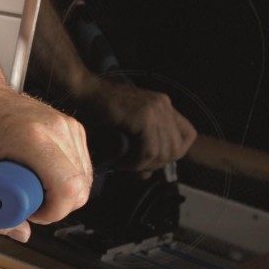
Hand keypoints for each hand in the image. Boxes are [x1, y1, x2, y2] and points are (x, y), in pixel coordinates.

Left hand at [0, 81, 92, 241]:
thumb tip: (22, 233)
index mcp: (34, 138)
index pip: (68, 188)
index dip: (52, 212)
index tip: (31, 213)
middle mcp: (58, 129)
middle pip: (80, 188)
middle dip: (57, 207)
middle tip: (29, 203)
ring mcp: (69, 126)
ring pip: (85, 180)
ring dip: (62, 194)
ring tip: (32, 187)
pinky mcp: (73, 128)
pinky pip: (82, 166)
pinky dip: (66, 179)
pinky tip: (42, 177)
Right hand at [78, 75, 196, 175]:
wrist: (81, 93)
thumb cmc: (97, 113)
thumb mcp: (127, 132)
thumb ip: (142, 151)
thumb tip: (148, 175)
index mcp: (163, 106)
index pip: (188, 137)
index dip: (172, 154)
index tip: (150, 161)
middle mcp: (163, 105)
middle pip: (178, 149)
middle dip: (156, 164)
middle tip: (134, 168)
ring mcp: (155, 109)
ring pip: (163, 152)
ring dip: (143, 165)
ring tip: (124, 165)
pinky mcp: (144, 116)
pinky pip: (149, 151)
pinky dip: (135, 163)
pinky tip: (121, 162)